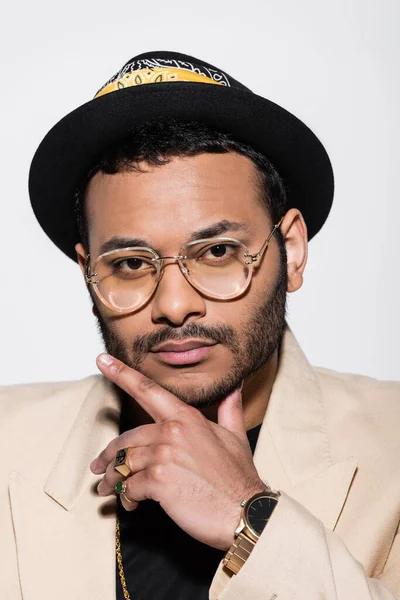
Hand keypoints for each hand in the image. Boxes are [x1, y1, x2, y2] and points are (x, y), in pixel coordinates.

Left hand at [91, 353, 266, 549]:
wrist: (246, 513)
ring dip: (113, 480)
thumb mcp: (236, 437)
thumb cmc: (239, 478)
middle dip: (109, 455)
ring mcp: (164, 455)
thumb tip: (234, 387)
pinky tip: (132, 504)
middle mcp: (172, 431)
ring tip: (109, 490)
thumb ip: (230, 408)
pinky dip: (126, 497)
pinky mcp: (158, 481)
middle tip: (99, 468)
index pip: (148, 390)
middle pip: (127, 438)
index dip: (122, 373)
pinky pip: (129, 486)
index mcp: (187, 417)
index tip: (102, 360)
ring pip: (124, 464)